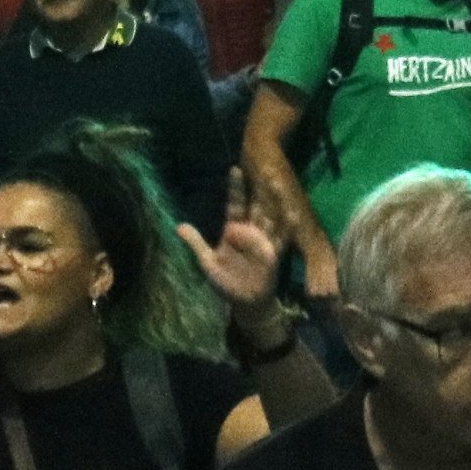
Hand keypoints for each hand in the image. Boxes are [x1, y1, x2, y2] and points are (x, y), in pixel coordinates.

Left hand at [182, 173, 286, 319]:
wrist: (244, 302)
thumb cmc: (226, 281)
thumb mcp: (207, 262)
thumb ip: (196, 243)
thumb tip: (177, 226)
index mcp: (234, 228)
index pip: (235, 203)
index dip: (235, 188)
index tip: (234, 169)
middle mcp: (251, 230)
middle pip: (256, 204)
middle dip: (259, 188)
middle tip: (264, 167)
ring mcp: (264, 240)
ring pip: (271, 216)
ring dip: (275, 201)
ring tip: (278, 184)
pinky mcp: (274, 253)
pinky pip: (281, 238)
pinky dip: (287, 227)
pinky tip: (293, 214)